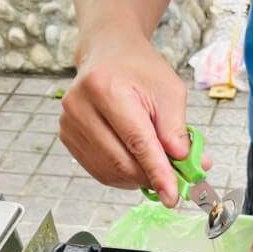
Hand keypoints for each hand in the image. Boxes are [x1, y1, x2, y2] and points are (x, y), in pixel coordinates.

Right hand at [59, 23, 208, 205]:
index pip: (137, 141)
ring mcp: (69, 123)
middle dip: (151, 177)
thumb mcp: (170, 91)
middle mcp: (80, 106)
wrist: (108, 54)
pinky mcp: (67, 137)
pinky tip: (135, 162)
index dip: (157, 172)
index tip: (172, 196)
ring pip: (110, 171)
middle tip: (173, 181)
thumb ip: (177, 130)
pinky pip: (99, 171)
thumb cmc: (140, 70)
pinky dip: (122, 176)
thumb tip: (185, 164)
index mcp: (106, 88)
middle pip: (122, 161)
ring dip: (138, 178)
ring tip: (154, 163)